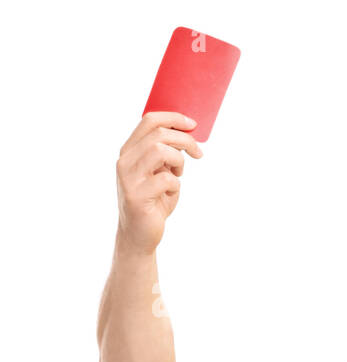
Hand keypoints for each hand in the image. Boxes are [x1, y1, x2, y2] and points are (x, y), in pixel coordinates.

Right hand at [115, 111, 204, 255]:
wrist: (139, 233)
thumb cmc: (154, 201)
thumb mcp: (160, 172)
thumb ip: (167, 155)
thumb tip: (186, 135)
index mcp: (129, 151)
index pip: (149, 121)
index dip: (174, 118)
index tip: (193, 124)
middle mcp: (125, 160)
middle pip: (158, 134)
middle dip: (184, 140)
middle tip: (198, 153)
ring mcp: (128, 177)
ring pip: (160, 151)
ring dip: (178, 161)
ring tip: (178, 174)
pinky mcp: (136, 195)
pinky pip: (166, 179)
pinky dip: (176, 185)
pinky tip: (170, 194)